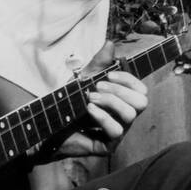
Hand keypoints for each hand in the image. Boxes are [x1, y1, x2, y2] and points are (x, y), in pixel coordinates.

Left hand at [56, 41, 148, 156]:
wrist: (48, 124)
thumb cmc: (69, 103)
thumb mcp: (84, 79)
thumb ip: (98, 63)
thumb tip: (110, 44)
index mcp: (122, 101)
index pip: (140, 90)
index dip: (129, 79)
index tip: (109, 74)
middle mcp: (123, 117)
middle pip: (142, 102)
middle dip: (121, 90)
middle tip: (99, 85)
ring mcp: (118, 133)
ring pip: (131, 115)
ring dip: (111, 101)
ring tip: (91, 96)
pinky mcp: (107, 146)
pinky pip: (116, 130)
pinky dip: (103, 116)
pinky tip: (89, 109)